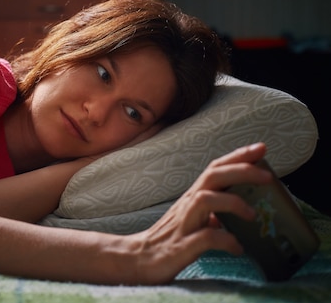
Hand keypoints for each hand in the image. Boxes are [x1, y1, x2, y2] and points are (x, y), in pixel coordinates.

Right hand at [126, 142, 271, 284]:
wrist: (140, 260)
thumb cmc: (169, 240)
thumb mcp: (193, 220)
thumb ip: (211, 213)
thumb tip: (234, 212)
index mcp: (192, 198)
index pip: (215, 169)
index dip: (238, 156)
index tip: (261, 148)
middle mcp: (187, 205)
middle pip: (212, 176)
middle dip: (242, 171)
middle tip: (269, 175)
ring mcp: (184, 224)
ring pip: (206, 200)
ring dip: (232, 202)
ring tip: (252, 215)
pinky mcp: (182, 246)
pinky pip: (206, 237)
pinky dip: (226, 240)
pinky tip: (238, 248)